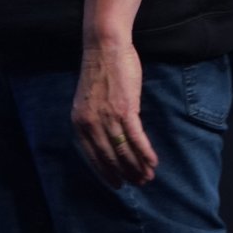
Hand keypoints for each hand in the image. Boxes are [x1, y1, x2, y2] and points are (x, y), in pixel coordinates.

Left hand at [73, 39, 157, 187]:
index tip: (117, 183)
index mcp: (79, 123)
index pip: (92, 156)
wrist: (105, 48)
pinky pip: (136, 138)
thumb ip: (94, 119)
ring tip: (148, 177)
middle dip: (124, 173)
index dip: (105, 172)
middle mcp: (90, 124)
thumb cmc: (101, 71)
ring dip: (137, 167)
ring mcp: (108, 118)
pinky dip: (145, 153)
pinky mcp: (126, 110)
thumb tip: (107, 136)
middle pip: (109, 156)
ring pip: (123, 150)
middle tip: (137, 184)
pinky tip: (153, 162)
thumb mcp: (89, 100)